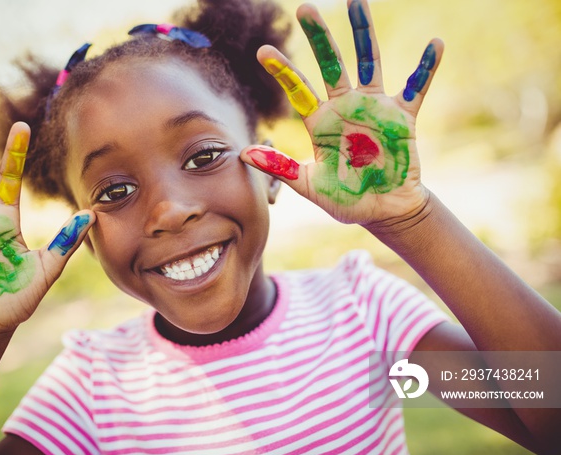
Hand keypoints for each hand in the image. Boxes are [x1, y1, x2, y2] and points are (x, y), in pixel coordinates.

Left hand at [241, 0, 442, 224]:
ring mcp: (375, 108)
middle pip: (331, 64)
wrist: (383, 210)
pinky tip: (435, 44)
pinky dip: (425, 68)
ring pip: (369, 63)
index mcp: (321, 122)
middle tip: (305, 8)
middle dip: (319, 38)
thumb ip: (280, 167)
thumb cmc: (345, 199)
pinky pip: (415, 87)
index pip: (298, 90)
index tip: (263, 51)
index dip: (282, 71)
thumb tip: (242, 153)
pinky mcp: (403, 117)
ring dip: (363, 33)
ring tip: (356, 1)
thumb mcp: (309, 185)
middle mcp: (346, 107)